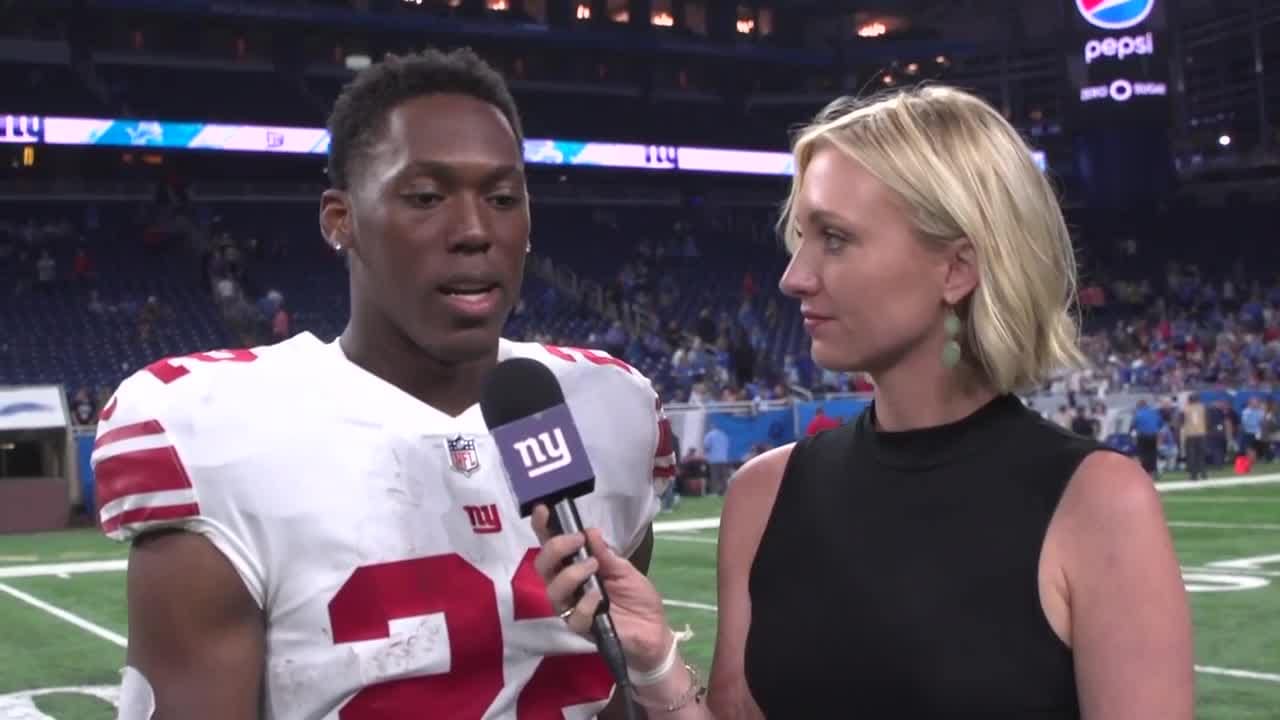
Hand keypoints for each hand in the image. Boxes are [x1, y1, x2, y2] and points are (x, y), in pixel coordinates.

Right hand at [531, 505, 672, 671]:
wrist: (653, 630)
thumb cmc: (636, 596)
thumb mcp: (624, 569)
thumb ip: (606, 554)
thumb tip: (590, 531)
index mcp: (574, 567)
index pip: (552, 546)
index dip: (543, 528)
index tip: (542, 509)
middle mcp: (566, 586)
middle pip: (543, 566)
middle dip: (556, 548)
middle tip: (578, 540)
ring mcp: (571, 608)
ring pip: (553, 590)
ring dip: (571, 573)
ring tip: (594, 566)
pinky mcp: (581, 629)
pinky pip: (574, 616)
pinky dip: (585, 603)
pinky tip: (598, 597)